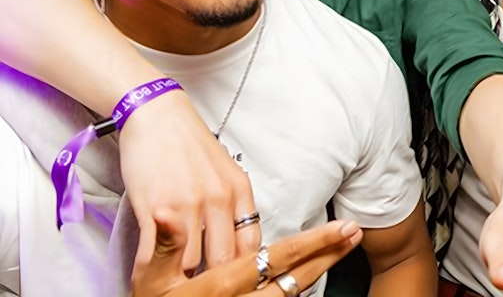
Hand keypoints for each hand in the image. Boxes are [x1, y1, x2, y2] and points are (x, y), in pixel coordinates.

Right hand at [121, 91, 258, 272]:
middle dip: (214, 279)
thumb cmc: (189, 143)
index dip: (244, 270)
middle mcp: (217, 200)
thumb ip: (234, 204)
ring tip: (177, 284)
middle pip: (223, 260)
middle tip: (205, 288)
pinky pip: (155, 253)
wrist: (157, 115)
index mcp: (239, 191)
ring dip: (182, 276)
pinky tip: (149, 275)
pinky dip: (151, 269)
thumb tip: (240, 239)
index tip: (237, 281)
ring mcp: (186, 205)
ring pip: (191, 262)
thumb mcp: (225, 171)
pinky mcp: (154, 208)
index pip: (251, 245)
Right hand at [132, 218, 361, 296]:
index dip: (310, 244)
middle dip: (326, 254)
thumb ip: (164, 245)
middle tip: (354, 233)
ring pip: (288, 294)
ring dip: (318, 268)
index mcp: (219, 286)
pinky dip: (297, 287)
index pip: (275, 261)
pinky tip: (311, 271)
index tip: (340, 228)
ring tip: (343, 247)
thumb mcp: (146, 275)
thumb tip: (171, 216)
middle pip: (294, 279)